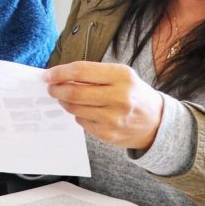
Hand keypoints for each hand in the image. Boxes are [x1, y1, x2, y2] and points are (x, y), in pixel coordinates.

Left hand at [45, 61, 163, 150]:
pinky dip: (77, 114)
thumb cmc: (133, 94)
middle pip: (74, 92)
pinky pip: (82, 122)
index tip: (47, 75)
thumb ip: (93, 75)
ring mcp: (114, 118)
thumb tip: (60, 76)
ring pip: (75, 108)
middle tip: (51, 88)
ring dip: (64, 102)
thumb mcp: (121, 76)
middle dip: (56, 89)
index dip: (60, 73)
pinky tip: (83, 110)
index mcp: (122, 76)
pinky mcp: (108, 134)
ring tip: (64, 98)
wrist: (156, 122)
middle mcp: (119, 97)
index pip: (81, 71)